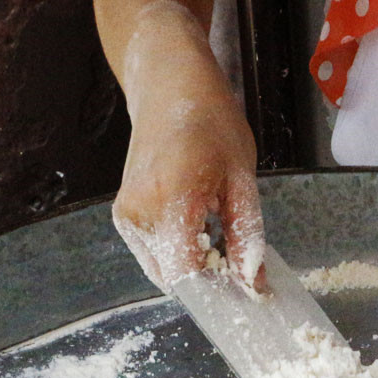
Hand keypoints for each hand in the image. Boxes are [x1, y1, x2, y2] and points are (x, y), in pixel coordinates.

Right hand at [111, 2, 263, 290]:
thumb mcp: (242, 177)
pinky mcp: (122, 217)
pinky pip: (153, 254)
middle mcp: (139, 212)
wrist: (169, 86)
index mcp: (171, 199)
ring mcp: (126, 216)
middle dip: (209, 279)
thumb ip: (247, 234)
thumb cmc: (211, 121)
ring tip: (217, 231)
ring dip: (193, 267)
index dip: (219, 290)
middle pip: (175, 278)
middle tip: (238, 256)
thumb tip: (254, 282)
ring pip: (164, 270)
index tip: (247, 291)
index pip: (188, 275)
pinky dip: (178, 253)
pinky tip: (197, 226)